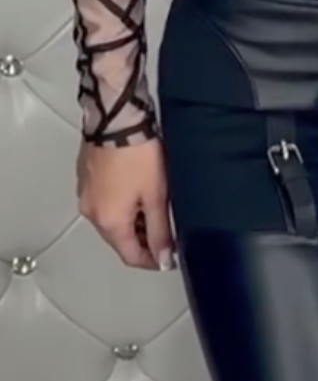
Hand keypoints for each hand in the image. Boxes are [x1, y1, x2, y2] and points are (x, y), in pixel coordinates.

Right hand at [77, 137, 175, 270]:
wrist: (117, 119)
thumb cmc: (138, 155)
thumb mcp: (157, 196)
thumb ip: (160, 231)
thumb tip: (163, 261)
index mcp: (109, 223)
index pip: (131, 256)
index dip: (152, 260)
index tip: (169, 255)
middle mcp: (91, 212)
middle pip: (119, 238)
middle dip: (142, 238)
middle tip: (166, 227)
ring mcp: (85, 193)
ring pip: (111, 218)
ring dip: (131, 219)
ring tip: (154, 203)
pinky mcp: (86, 176)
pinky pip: (104, 199)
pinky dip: (120, 202)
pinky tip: (136, 187)